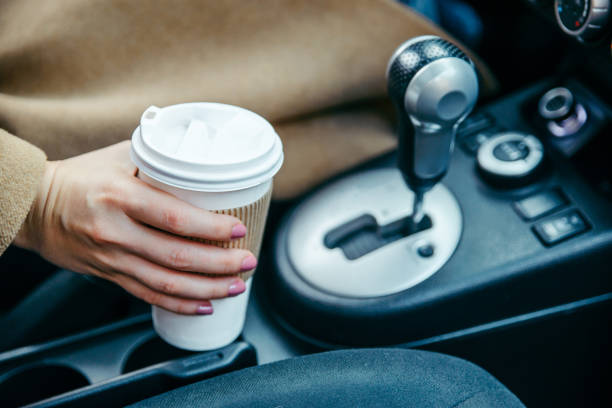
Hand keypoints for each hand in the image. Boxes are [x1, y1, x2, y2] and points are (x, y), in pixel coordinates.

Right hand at [15, 141, 256, 314]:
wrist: (34, 206)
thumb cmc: (81, 176)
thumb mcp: (120, 156)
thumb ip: (161, 158)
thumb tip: (204, 158)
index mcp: (121, 196)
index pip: (175, 218)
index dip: (211, 228)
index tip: (239, 230)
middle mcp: (116, 231)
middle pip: (176, 256)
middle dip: (220, 265)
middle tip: (248, 262)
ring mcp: (112, 258)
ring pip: (166, 282)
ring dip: (206, 289)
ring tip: (236, 287)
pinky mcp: (109, 274)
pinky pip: (148, 295)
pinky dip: (178, 303)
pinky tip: (203, 305)